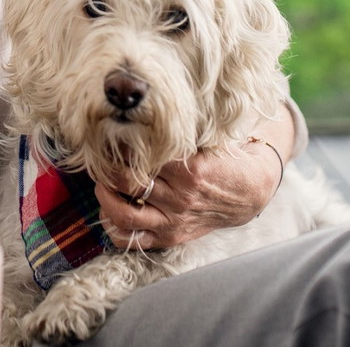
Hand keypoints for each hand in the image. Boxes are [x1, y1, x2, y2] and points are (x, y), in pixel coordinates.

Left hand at [94, 108, 292, 249]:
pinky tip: (108, 210)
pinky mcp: (171, 236)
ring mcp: (174, 220)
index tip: (113, 134)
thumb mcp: (210, 138)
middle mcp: (180, 198)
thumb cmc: (224, 158)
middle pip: (127, 182)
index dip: (123, 144)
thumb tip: (144, 110)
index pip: (143, 156)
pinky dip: (113, 227)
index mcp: (190, 169)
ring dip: (104, 197)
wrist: (249, 192)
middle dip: (106, 167)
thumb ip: (180, 131)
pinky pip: (133, 239)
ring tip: (101, 181)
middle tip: (100, 156)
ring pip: (124, 213)